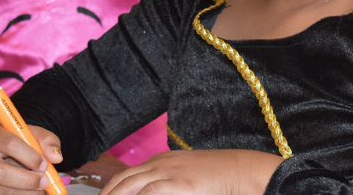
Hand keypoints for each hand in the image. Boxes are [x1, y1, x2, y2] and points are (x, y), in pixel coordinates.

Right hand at [0, 124, 63, 194]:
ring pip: (1, 190)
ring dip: (26, 192)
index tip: (45, 165)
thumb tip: (56, 157)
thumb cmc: (11, 138)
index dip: (29, 156)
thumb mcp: (29, 132)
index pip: (9, 144)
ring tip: (41, 188)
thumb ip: (46, 140)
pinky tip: (33, 191)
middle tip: (44, 181)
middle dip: (26, 180)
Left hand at [99, 149, 283, 194]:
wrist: (241, 170)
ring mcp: (166, 172)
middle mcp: (159, 163)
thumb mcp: (189, 179)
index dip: (111, 190)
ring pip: (128, 186)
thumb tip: (156, 192)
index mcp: (162, 161)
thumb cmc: (219, 177)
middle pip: (122, 180)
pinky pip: (146, 193)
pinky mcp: (175, 183)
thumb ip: (171, 186)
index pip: (127, 175)